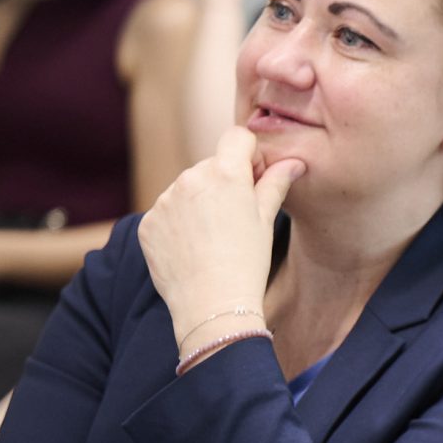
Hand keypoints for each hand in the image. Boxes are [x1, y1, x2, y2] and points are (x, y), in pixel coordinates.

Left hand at [139, 126, 302, 350]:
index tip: (255, 179)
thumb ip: (276, 183)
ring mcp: (164, 200)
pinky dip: (178, 225)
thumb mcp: (266, 220)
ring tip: (212, 239)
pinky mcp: (147, 222)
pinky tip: (192, 249)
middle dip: (224, 183)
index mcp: (226, 172)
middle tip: (235, 219)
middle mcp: (190, 178)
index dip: (250, 155)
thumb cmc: (248, 262)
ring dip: (198, 203)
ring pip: (186, 189)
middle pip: (211, 165)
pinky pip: (166, 213)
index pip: (237, 137)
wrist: (213, 305)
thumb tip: (294, 162)